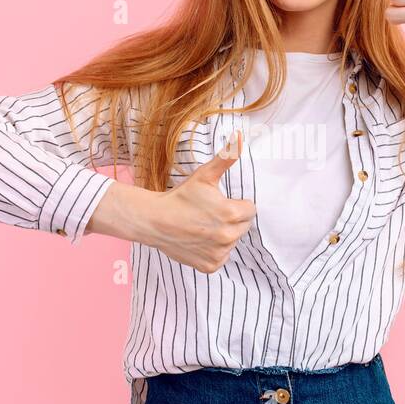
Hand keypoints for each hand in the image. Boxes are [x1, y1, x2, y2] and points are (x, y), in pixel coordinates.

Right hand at [142, 130, 256, 272]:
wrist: (154, 221)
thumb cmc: (180, 197)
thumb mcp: (204, 175)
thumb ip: (226, 158)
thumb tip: (240, 138)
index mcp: (232, 213)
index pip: (250, 209)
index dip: (236, 204)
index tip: (219, 203)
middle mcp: (229, 236)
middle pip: (243, 227)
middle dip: (231, 220)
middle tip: (210, 214)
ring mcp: (220, 253)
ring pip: (232, 242)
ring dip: (223, 235)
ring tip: (202, 226)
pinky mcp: (211, 266)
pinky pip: (221, 257)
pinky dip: (213, 250)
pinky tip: (199, 240)